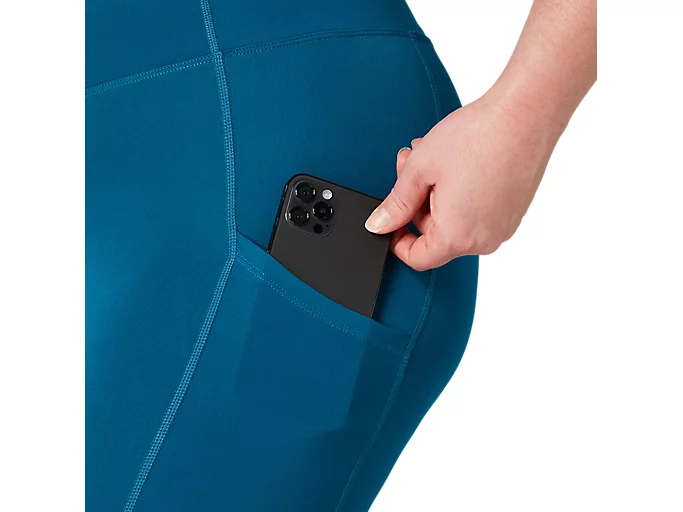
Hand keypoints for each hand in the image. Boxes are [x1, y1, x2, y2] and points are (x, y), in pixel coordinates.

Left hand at [365, 90, 560, 270]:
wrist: (526, 112)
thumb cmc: (477, 137)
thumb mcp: (419, 169)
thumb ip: (395, 204)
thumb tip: (379, 225)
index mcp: (457, 236)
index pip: (418, 258)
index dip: (397, 241)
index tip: (390, 220)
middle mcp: (484, 239)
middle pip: (436, 236)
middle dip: (417, 203)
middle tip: (408, 166)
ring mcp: (503, 226)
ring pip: (456, 221)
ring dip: (437, 194)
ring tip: (431, 157)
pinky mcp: (514, 211)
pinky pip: (477, 212)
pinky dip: (461, 193)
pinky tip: (456, 163)